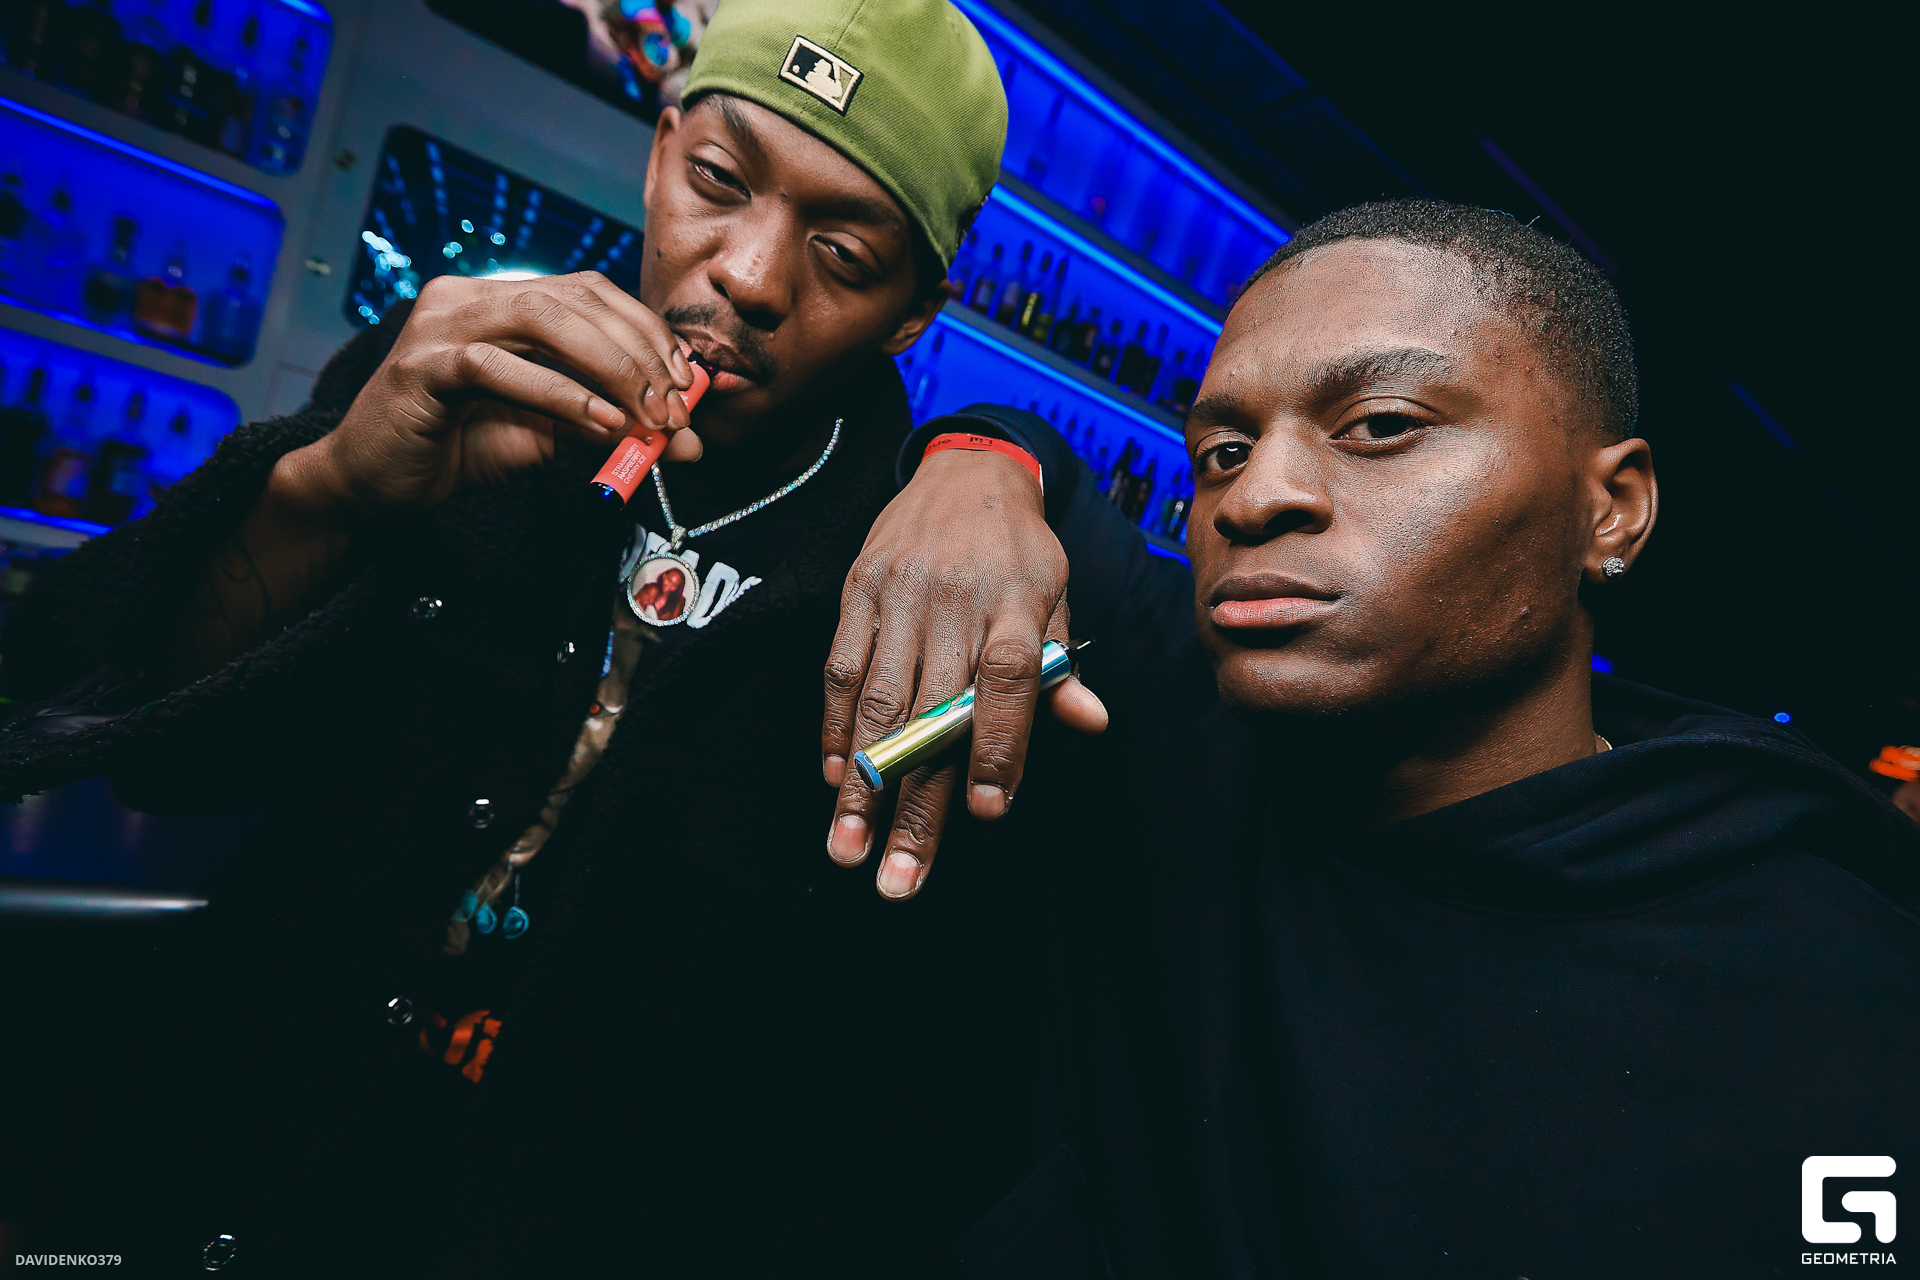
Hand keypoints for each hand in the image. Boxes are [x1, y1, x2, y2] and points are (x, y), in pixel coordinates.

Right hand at [282, 271, 704, 518]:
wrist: (380, 486)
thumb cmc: (462, 448)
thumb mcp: (552, 432)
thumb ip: (611, 422)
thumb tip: (685, 439)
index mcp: (503, 297)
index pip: (592, 291)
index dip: (647, 331)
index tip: (688, 384)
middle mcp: (470, 295)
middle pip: (576, 299)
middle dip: (638, 353)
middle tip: (675, 410)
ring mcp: (441, 323)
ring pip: (543, 319)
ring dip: (609, 368)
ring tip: (646, 417)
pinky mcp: (422, 366)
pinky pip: (499, 368)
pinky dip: (559, 395)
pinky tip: (600, 422)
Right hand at [821, 448, 1108, 899]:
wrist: (967, 469)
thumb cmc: (1020, 552)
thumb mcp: (1057, 597)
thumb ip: (1062, 667)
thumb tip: (1090, 722)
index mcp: (1017, 604)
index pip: (1010, 682)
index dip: (998, 746)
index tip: (986, 811)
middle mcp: (956, 601)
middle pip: (933, 714)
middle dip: (914, 804)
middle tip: (898, 879)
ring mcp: (901, 596)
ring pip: (877, 702)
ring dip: (862, 785)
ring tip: (850, 848)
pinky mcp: (859, 590)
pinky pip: (840, 668)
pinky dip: (835, 728)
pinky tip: (837, 780)